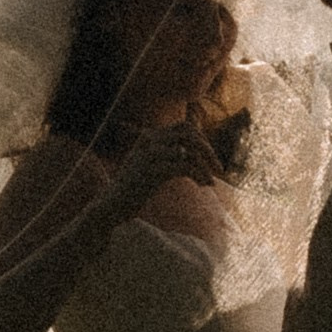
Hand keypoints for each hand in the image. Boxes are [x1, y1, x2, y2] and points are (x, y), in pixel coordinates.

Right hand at [105, 118, 222, 218]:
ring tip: (210, 181)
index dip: (202, 140)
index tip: (210, 158)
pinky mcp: (151, 171)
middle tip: (219, 168)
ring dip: (204, 166)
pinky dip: (198, 175)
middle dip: (208, 150)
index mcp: (150, 137)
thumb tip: (195, 154)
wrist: (112, 204)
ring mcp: (149, 155)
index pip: (184, 127)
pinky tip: (203, 184)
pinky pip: (184, 167)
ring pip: (189, 150)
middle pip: (189, 134)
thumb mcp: (153, 167)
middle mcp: (149, 141)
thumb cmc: (134, 189)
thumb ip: (170, 157)